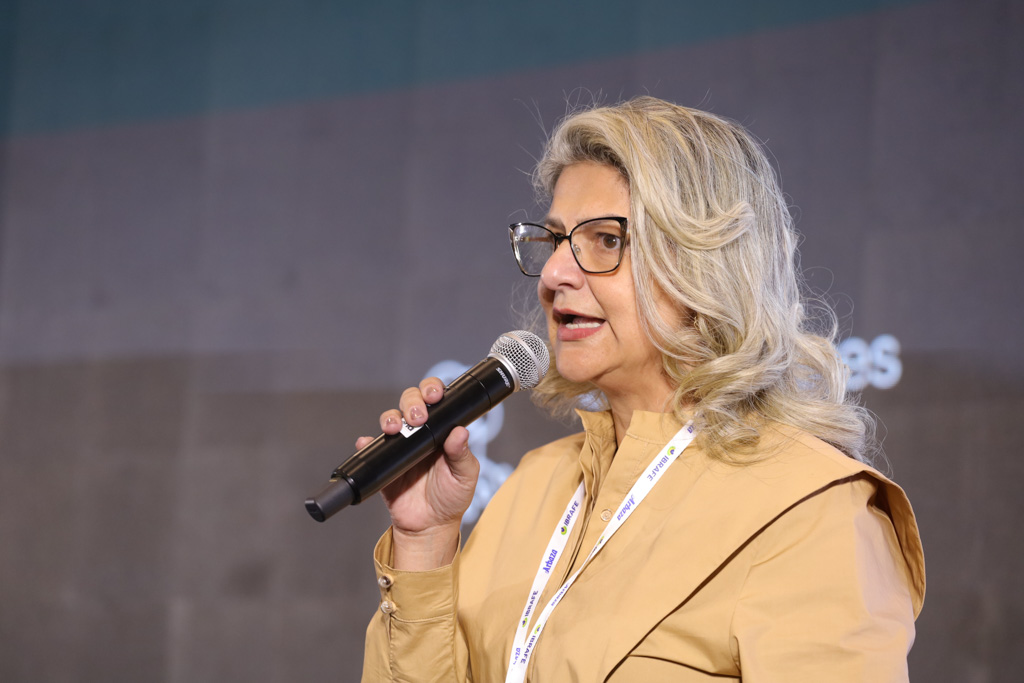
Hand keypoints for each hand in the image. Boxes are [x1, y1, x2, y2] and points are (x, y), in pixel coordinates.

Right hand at [355, 377, 479, 569]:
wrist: (430, 526)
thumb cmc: (451, 497)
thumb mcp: (465, 476)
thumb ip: (462, 455)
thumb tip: (460, 432)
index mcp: (442, 430)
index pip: (436, 400)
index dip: (433, 390)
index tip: (435, 395)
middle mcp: (420, 433)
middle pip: (410, 403)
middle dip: (411, 402)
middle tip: (417, 417)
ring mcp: (401, 446)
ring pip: (390, 419)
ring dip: (390, 418)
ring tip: (395, 428)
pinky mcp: (384, 462)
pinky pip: (371, 447)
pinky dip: (366, 442)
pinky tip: (367, 442)